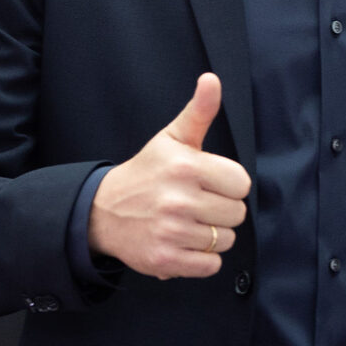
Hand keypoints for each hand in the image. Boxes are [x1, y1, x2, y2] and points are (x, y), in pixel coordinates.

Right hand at [87, 73, 250, 278]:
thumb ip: (199, 111)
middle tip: (197, 203)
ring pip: (225, 240)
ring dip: (212, 235)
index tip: (210, 182)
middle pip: (237, 214)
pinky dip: (202, 259)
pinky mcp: (165, 259)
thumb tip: (212, 80)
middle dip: (222, 210)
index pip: (241, 184)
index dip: (229, 185)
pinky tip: (184, 242)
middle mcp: (178, 199)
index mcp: (186, 166)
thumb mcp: (172, 137)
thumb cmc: (146, 172)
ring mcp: (171, 231)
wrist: (103, 211)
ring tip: (189, 222)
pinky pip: (210, 266)